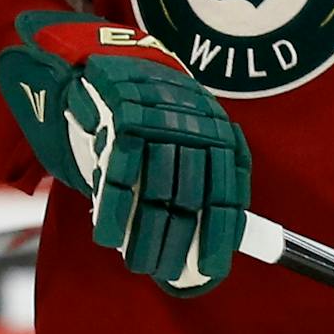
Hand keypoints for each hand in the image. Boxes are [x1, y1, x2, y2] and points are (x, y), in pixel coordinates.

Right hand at [0, 11, 250, 295]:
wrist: (115, 60)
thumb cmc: (159, 114)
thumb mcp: (192, 135)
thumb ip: (202, 181)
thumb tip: (211, 244)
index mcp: (220, 135)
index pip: (226, 195)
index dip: (218, 236)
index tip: (212, 269)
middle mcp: (195, 126)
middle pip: (189, 199)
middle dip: (175, 243)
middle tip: (162, 273)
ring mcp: (159, 121)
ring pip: (154, 191)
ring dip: (144, 235)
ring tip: (137, 263)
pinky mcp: (122, 116)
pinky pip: (118, 175)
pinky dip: (112, 211)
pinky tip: (108, 237)